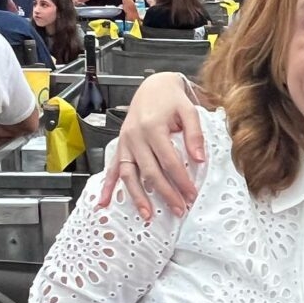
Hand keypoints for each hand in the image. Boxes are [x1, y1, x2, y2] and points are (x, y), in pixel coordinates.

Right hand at [97, 72, 205, 219]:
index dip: (181, 180)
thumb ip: (195, 134)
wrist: (153, 87)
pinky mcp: (120, 146)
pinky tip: (104, 202)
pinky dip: (107, 186)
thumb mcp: (188, 110)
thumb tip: (199, 159)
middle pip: (150, 172)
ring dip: (137, 196)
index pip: (169, 161)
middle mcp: (135, 137)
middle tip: (179, 210)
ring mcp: (125, 143)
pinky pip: (112, 168)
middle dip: (165, 193)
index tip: (192, 195)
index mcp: (152, 127)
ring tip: (147, 215)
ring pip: (128, 174)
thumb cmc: (172, 99)